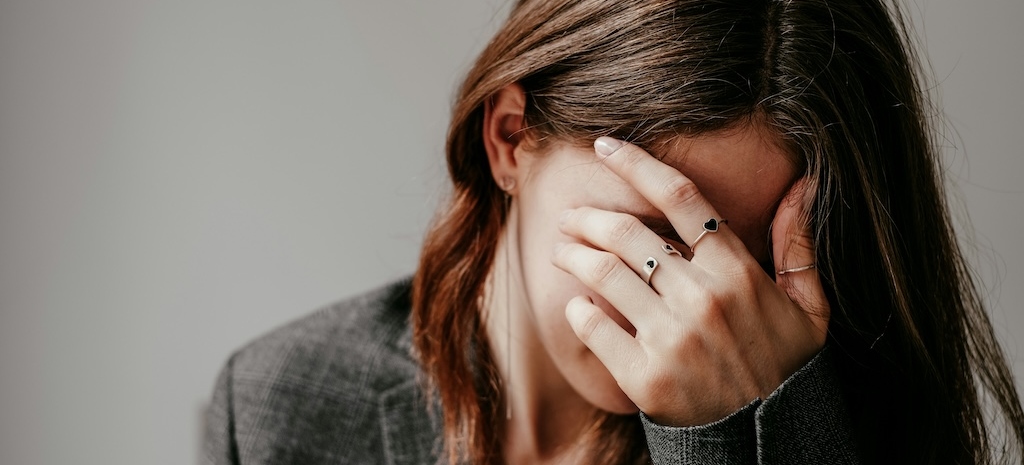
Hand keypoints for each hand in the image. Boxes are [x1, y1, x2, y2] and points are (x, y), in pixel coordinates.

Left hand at [550, 138, 829, 425]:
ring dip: (573, 255)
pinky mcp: (644, 377)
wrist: (769, 437)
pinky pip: (595, 326)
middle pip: (629, 233)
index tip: (604, 145)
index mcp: (737, 272)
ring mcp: (672, 338)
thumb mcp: (807, 307)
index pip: (681, 197)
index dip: (637, 163)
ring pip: (604, 274)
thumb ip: (796, 246)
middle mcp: (701, 298)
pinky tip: (577, 303)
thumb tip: (802, 186)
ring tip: (561, 251)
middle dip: (589, 217)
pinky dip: (579, 309)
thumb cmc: (785, 366)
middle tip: (570, 217)